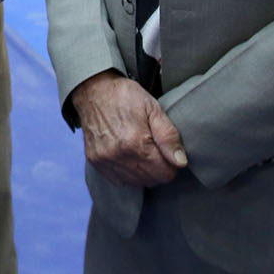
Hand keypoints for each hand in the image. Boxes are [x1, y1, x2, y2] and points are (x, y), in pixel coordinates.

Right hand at [70, 69, 186, 186]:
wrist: (93, 90)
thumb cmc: (125, 96)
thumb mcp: (153, 109)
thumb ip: (169, 136)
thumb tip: (180, 162)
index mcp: (136, 142)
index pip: (165, 174)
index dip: (171, 164)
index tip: (167, 151)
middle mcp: (118, 156)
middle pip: (151, 181)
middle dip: (158, 168)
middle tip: (155, 148)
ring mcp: (105, 160)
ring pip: (136, 183)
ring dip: (143, 171)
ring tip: (141, 150)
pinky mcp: (96, 162)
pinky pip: (119, 181)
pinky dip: (127, 173)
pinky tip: (128, 156)